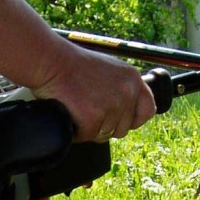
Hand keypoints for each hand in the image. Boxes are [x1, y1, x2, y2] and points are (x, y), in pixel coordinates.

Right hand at [31, 43, 156, 142]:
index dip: (135, 119)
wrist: (51, 62)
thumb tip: (127, 112)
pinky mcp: (94, 119)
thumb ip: (122, 88)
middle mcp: (127, 93)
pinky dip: (77, 131)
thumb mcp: (109, 70)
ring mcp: (112, 107)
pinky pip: (88, 137)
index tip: (123, 120)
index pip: (148, 110)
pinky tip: (71, 113)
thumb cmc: (73, 66)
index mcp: (133, 79)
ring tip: (78, 108)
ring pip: (105, 135)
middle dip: (107, 126)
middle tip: (89, 110)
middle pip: (123, 129)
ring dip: (91, 128)